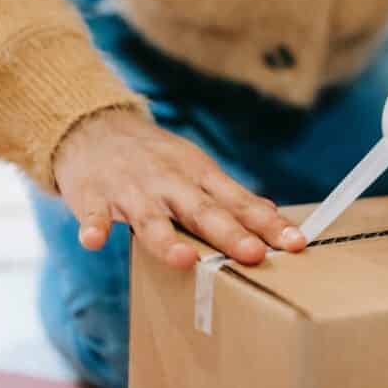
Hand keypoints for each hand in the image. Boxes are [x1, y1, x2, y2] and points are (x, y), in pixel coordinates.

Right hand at [53, 109, 305, 268]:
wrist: (95, 127)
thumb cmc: (155, 157)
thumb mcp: (195, 168)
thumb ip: (228, 194)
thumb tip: (270, 212)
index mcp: (198, 175)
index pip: (239, 201)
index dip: (267, 222)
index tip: (295, 243)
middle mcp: (169, 181)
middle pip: (202, 210)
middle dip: (229, 233)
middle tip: (254, 254)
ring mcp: (131, 188)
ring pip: (150, 217)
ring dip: (167, 239)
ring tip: (185, 260)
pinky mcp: (93, 194)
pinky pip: (93, 213)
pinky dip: (93, 226)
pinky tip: (93, 242)